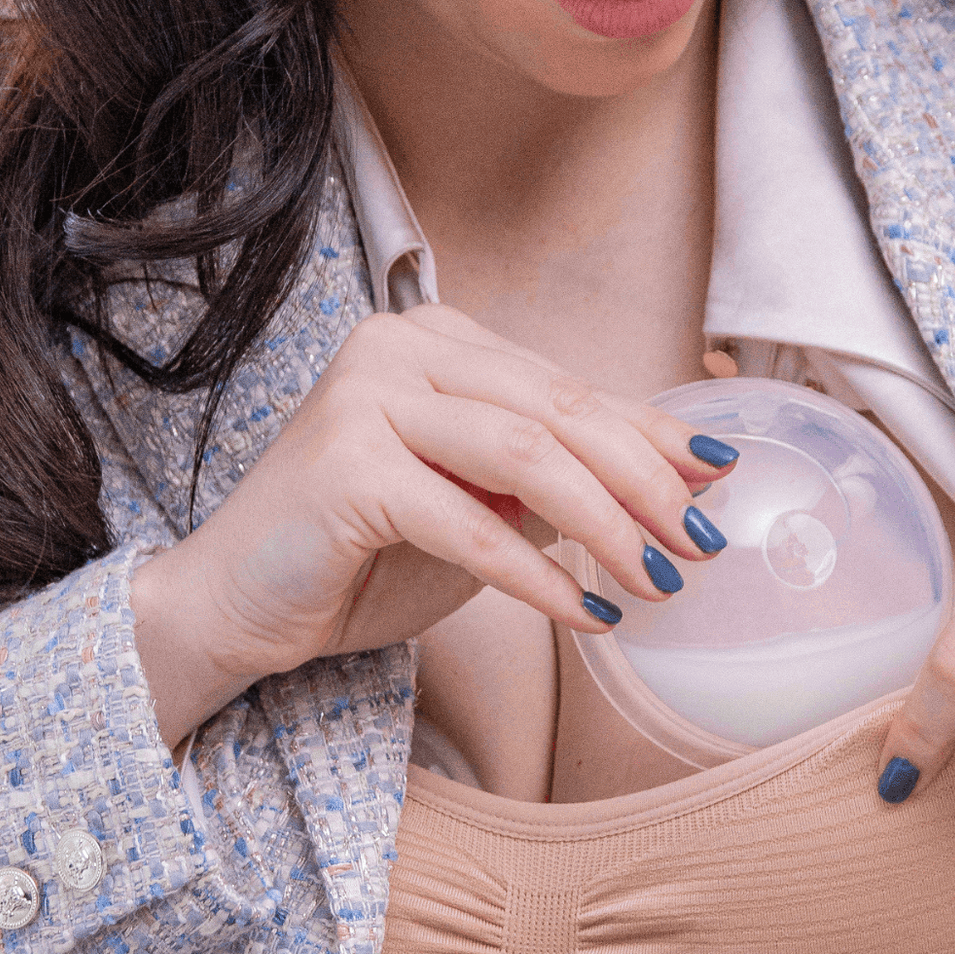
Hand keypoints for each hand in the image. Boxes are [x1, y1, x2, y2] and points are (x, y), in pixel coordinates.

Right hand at [131, 304, 733, 746]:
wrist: (235, 605)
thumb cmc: (363, 554)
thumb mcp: (483, 504)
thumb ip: (564, 477)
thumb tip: (691, 472)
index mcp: (440, 338)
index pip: (568, 385)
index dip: (652, 433)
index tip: (719, 478)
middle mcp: (401, 345)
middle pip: (559, 410)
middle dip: (644, 481)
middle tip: (699, 544)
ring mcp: (368, 395)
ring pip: (527, 453)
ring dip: (607, 525)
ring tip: (655, 582)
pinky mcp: (347, 463)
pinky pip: (472, 520)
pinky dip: (538, 574)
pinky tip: (583, 615)